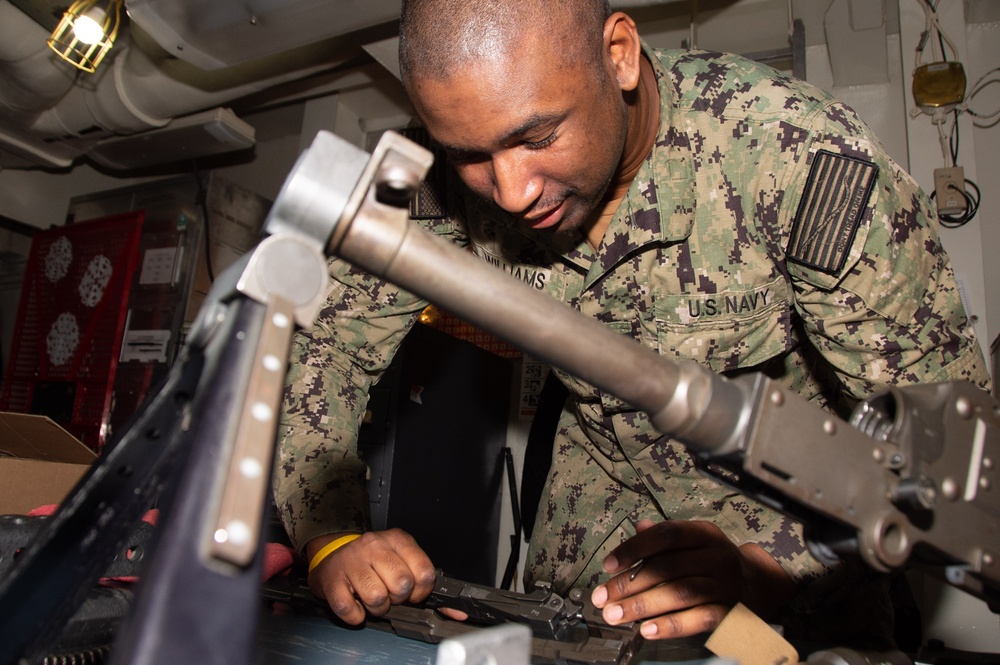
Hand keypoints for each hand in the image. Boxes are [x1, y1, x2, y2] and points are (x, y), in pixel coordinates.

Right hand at [306, 529, 437, 624]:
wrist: (332, 553)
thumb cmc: (372, 560)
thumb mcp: (401, 557)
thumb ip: (425, 580)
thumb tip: (455, 611)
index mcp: (397, 539)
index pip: (424, 571)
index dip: (421, 591)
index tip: (413, 593)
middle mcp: (375, 546)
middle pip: (402, 585)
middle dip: (398, 598)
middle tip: (390, 594)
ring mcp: (352, 561)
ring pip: (378, 598)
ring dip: (377, 608)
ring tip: (372, 598)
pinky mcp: (332, 580)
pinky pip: (350, 610)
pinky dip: (356, 615)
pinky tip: (356, 603)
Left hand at [590, 519, 794, 639]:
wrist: (763, 585)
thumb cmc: (716, 562)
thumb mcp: (695, 543)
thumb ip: (665, 538)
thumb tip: (638, 527)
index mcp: (705, 534)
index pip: (666, 535)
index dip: (635, 548)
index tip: (609, 564)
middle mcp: (717, 556)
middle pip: (668, 568)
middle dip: (629, 584)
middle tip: (602, 597)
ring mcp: (726, 585)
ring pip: (680, 593)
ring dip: (643, 606)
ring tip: (615, 615)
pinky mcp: (732, 613)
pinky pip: (699, 619)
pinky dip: (672, 625)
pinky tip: (648, 630)